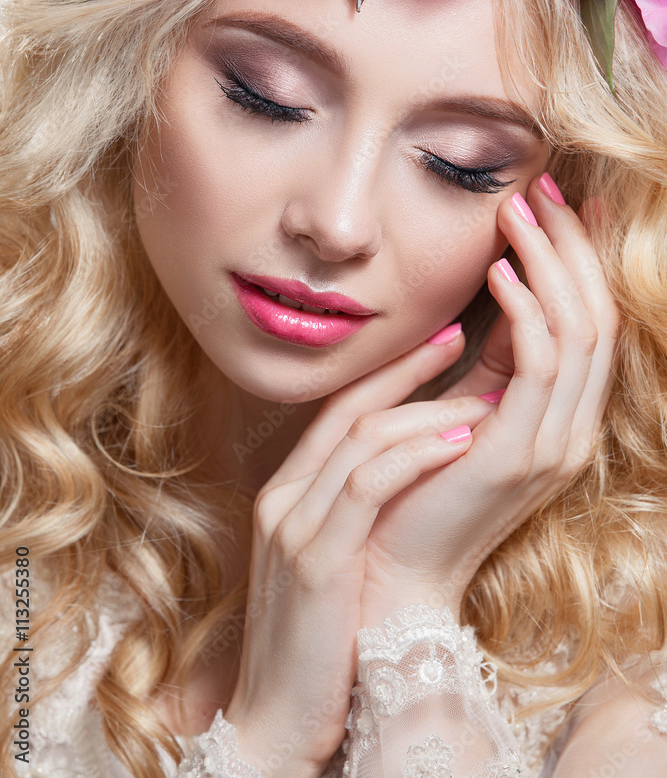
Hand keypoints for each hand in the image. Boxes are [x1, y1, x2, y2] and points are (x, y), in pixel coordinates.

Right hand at [225, 326, 483, 776]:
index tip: (440, 340)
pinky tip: (458, 444)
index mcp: (287, 494)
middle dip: (411, 372)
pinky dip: (414, 457)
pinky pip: (367, 487)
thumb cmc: (322, 640)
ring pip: (361, 441)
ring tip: (482, 404)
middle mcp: (282, 499)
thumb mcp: (335, 558)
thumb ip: (358, 507)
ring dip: (427, 414)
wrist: (279, 719)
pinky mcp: (316, 561)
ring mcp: (293, 527)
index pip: (339, 411)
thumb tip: (416, 458)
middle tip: (466, 340)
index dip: (391, 372)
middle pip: (349, 412)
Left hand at [357, 176, 619, 626]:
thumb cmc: (417, 484)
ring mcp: (556, 443)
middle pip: (598, 315)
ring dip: (550, 264)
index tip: (555, 202)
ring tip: (516, 213)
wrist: (393, 569)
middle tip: (541, 189)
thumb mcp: (467, 410)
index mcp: (565, 419)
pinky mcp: (521, 451)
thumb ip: (494, 362)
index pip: (593, 322)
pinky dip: (526, 310)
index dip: (580, 259)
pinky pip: (543, 365)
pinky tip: (499, 272)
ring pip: (579, 331)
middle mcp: (575, 430)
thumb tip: (502, 288)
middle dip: (572, 247)